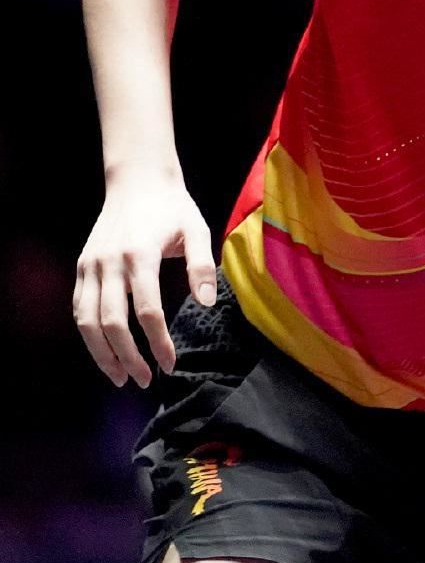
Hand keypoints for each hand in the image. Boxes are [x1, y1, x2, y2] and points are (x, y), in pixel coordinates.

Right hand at [73, 178, 214, 386]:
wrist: (137, 181)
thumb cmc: (172, 208)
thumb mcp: (196, 230)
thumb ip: (200, 267)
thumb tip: (207, 304)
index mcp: (140, 255)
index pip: (147, 311)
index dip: (158, 342)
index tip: (170, 363)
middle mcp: (109, 263)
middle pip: (112, 323)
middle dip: (127, 357)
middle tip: (145, 381)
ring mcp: (91, 266)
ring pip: (87, 321)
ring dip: (101, 354)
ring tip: (120, 377)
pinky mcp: (82, 267)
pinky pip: (79, 308)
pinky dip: (89, 334)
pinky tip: (104, 351)